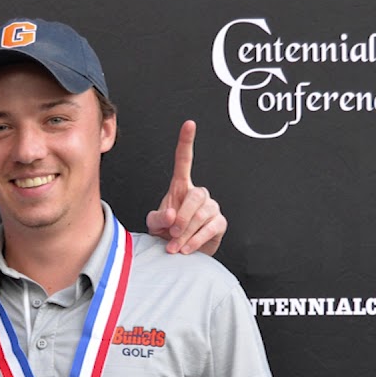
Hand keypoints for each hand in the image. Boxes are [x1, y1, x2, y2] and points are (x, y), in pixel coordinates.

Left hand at [146, 120, 226, 255]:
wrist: (180, 253)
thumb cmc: (167, 233)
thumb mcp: (156, 224)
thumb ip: (159, 218)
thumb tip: (172, 215)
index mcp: (180, 187)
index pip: (184, 161)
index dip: (186, 142)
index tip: (189, 124)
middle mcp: (198, 194)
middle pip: (195, 196)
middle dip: (181, 217)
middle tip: (171, 234)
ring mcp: (211, 207)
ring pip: (201, 215)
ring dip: (185, 233)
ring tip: (174, 246)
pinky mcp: (219, 223)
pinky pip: (210, 228)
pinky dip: (196, 240)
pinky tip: (186, 249)